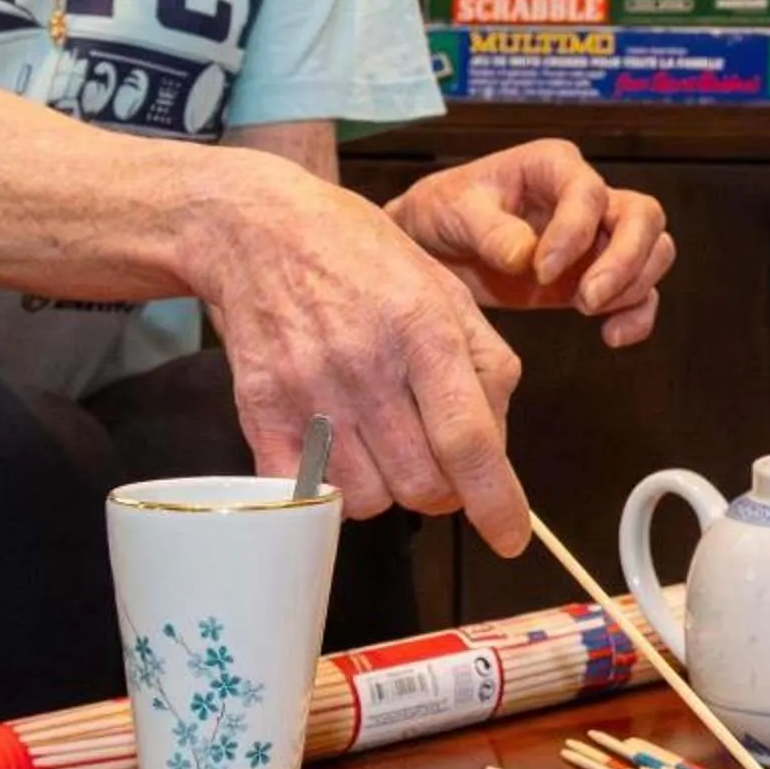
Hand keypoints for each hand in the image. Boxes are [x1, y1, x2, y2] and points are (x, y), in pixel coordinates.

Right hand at [195, 160, 531, 552]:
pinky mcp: (260, 410)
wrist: (260, 230)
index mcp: (424, 329)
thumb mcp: (447, 290)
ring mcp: (309, 390)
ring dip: (388, 491)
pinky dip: (332, 490)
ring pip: (370, 499)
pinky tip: (340, 454)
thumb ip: (488, 366)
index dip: (495, 501)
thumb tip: (498, 449)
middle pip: (422, 484)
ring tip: (383, 447)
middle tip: (435, 460)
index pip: (469, 440)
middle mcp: (367, 364)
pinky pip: (307, 493)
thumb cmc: (364, 259)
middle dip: (443, 490)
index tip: (510, 538)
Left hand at [388, 140, 673, 345]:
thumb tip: (526, 256)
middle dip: (626, 260)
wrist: (432, 247)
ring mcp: (597, 236)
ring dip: (634, 285)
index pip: (588, 192)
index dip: (574, 232)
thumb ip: (489, 231)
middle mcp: (585, 195)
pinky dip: (638, 315)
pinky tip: (611, 337)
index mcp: (552, 165)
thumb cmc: (441, 213)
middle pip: (643, 216)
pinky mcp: (598, 274)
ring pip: (654, 249)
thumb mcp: (451, 211)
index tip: (540, 270)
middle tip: (586, 299)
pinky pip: (642, 292)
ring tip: (585, 310)